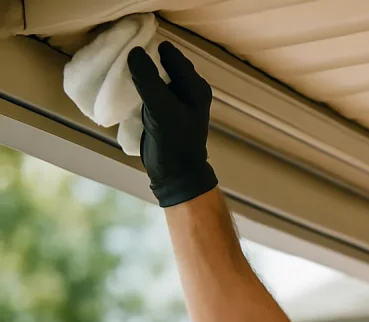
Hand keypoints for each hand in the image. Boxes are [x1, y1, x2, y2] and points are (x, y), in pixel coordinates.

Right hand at [126, 41, 218, 206]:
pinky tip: (120, 84)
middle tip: (117, 50)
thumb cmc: (174, 143)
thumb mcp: (162, 109)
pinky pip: (147, 90)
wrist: (176, 175)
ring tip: (115, 64)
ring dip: (137, 72)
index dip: (150, 46)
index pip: (170, 54)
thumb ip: (149, 80)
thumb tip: (134, 51)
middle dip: (143, 58)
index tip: (126, 40)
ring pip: (153, 77)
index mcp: (195, 86)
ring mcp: (175, 101)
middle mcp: (187, 90)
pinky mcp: (162, 111)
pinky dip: (136, 86)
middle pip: (161, 63)